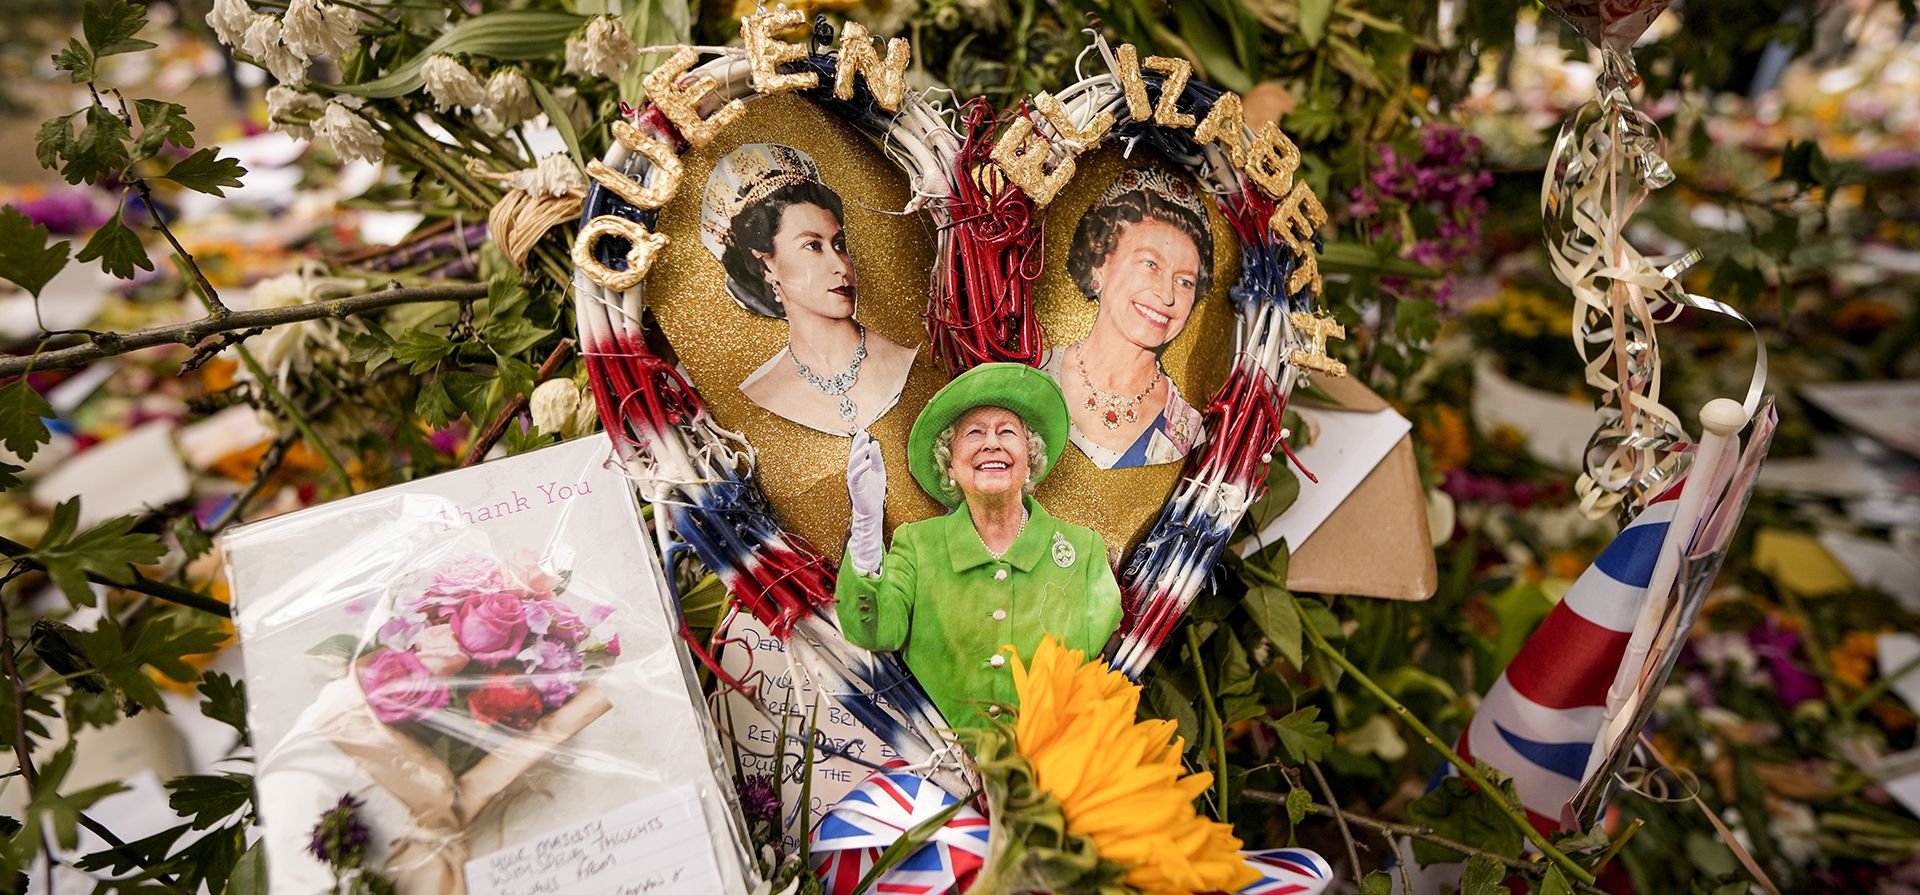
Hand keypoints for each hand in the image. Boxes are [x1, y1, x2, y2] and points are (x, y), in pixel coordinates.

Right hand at [847, 429, 886, 575]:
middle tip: (864, 434)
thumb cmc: (875, 492)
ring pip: (853, 463)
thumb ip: (877, 458)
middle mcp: (854, 472)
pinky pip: (856, 476)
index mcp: (859, 467)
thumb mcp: (879, 472)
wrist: (873, 511)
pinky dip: (862, 468)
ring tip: (867, 444)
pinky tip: (869, 461)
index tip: (863, 430)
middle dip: (858, 444)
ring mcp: (853, 479)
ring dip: (860, 453)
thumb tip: (875, 443)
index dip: (859, 441)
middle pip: (854, 455)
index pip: (858, 451)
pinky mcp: (855, 487)